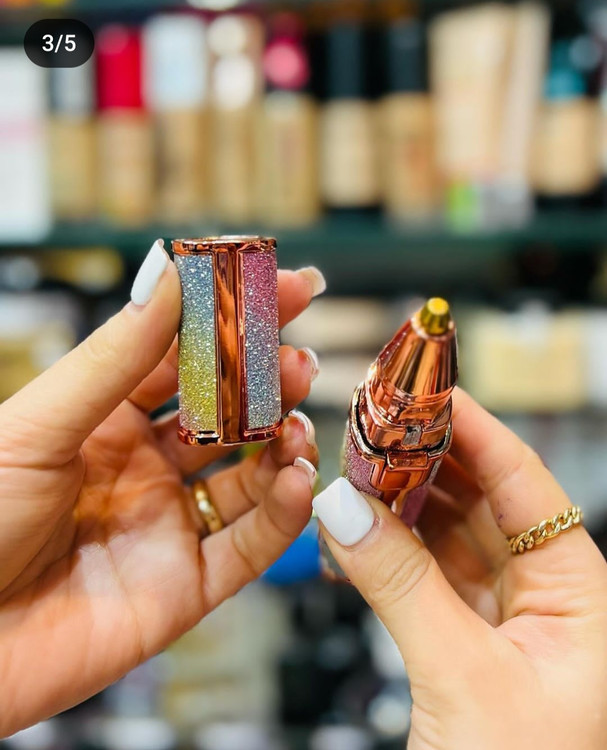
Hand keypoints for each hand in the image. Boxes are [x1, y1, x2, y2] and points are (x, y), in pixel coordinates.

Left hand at [0, 241, 322, 735]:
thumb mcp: (39, 426)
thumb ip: (113, 358)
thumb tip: (166, 278)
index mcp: (105, 421)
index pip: (184, 357)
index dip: (232, 321)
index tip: (282, 288)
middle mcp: (145, 469)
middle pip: (227, 417)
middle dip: (268, 387)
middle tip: (301, 363)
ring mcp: (169, 525)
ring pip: (249, 478)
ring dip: (283, 448)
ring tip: (298, 427)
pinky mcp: (185, 587)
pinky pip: (249, 547)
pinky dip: (282, 515)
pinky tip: (296, 481)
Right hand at [314, 389, 606, 749]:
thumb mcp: (463, 678)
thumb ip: (399, 586)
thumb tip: (343, 510)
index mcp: (582, 593)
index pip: (526, 480)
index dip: (473, 428)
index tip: (425, 390)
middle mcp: (547, 595)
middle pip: (481, 499)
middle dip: (423, 462)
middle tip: (370, 429)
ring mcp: (505, 615)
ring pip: (448, 535)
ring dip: (398, 506)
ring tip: (352, 476)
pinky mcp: (467, 639)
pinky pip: (426, 576)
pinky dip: (388, 555)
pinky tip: (354, 540)